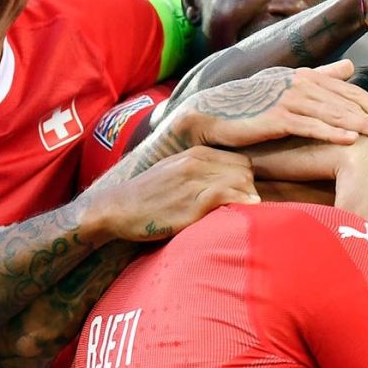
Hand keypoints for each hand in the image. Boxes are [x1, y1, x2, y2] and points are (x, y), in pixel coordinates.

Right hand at [87, 146, 257, 240]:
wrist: (117, 209)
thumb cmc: (147, 196)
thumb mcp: (174, 172)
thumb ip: (199, 172)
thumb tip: (226, 182)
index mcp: (195, 153)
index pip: (241, 160)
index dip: (246, 179)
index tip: (242, 196)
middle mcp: (197, 162)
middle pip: (246, 171)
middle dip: (250, 189)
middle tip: (243, 208)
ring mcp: (194, 182)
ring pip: (241, 181)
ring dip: (248, 199)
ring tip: (242, 214)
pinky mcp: (191, 203)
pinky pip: (227, 196)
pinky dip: (241, 203)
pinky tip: (244, 213)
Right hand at [174, 60, 367, 149]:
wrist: (211, 115)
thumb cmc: (249, 106)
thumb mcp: (287, 88)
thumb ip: (320, 77)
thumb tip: (350, 68)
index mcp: (306, 77)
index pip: (348, 92)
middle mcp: (300, 83)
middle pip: (346, 102)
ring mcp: (288, 98)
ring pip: (333, 113)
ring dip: (361, 127)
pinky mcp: (275, 116)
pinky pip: (309, 125)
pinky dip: (331, 132)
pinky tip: (350, 140)